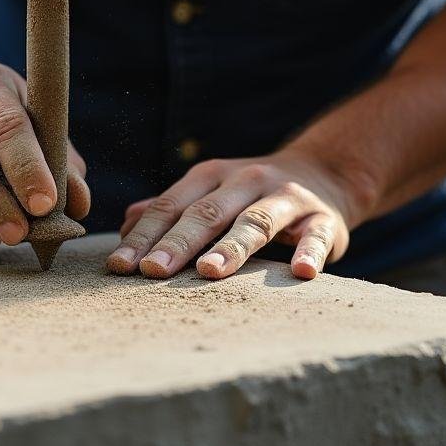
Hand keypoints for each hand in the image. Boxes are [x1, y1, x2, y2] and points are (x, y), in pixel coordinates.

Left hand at [107, 152, 364, 279]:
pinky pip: (317, 236)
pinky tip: (301, 271)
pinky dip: (310, 252)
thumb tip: (124, 229)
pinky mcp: (324, 219)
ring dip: (232, 246)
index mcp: (211, 176)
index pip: (171, 207)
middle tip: (152, 271)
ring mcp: (287, 198)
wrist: (325, 173)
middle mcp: (246, 181)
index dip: (144, 236)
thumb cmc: (250, 195)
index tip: (120, 265)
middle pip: (207, 213)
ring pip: (256, 222)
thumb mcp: (209, 193)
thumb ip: (170, 210)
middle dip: (177, 243)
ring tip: (209, 271)